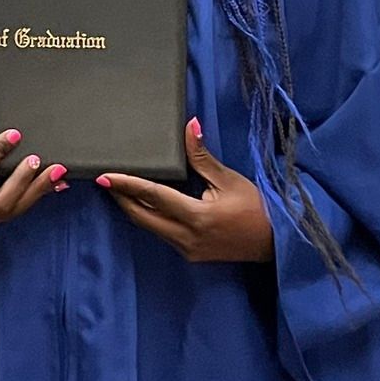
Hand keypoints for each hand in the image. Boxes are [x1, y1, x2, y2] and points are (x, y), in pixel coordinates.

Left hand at [98, 119, 273, 263]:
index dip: (127, 185)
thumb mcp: (228, 179)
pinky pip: (162, 234)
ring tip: (120, 189)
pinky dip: (150, 218)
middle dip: (121, 198)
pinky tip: (145, 204)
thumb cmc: (256, 207)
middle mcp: (187, 237)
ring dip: (133, 208)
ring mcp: (187, 249)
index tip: (105, 177)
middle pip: (142, 216)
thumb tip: (189, 126)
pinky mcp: (190, 254)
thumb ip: (202, 156)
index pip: (153, 196)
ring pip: (150, 227)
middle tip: (107, 181)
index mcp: (197, 216)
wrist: (274, 241)